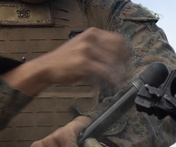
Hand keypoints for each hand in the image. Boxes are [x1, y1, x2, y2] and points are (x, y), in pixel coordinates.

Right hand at [3, 27, 129, 94]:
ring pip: (113, 62)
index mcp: (93, 33)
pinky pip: (105, 72)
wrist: (47, 67)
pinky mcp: (84, 63)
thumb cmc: (67, 60)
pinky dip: (113, 80)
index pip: (118, 40)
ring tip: (121, 82)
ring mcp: (87, 50)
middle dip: (125, 65)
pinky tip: (115, 84)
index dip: (126, 53)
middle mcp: (91, 38)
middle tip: (126, 75)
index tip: (128, 63)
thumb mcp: (84, 46)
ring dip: (120, 74)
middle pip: (118, 51)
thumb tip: (119, 58)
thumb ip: (100, 49)